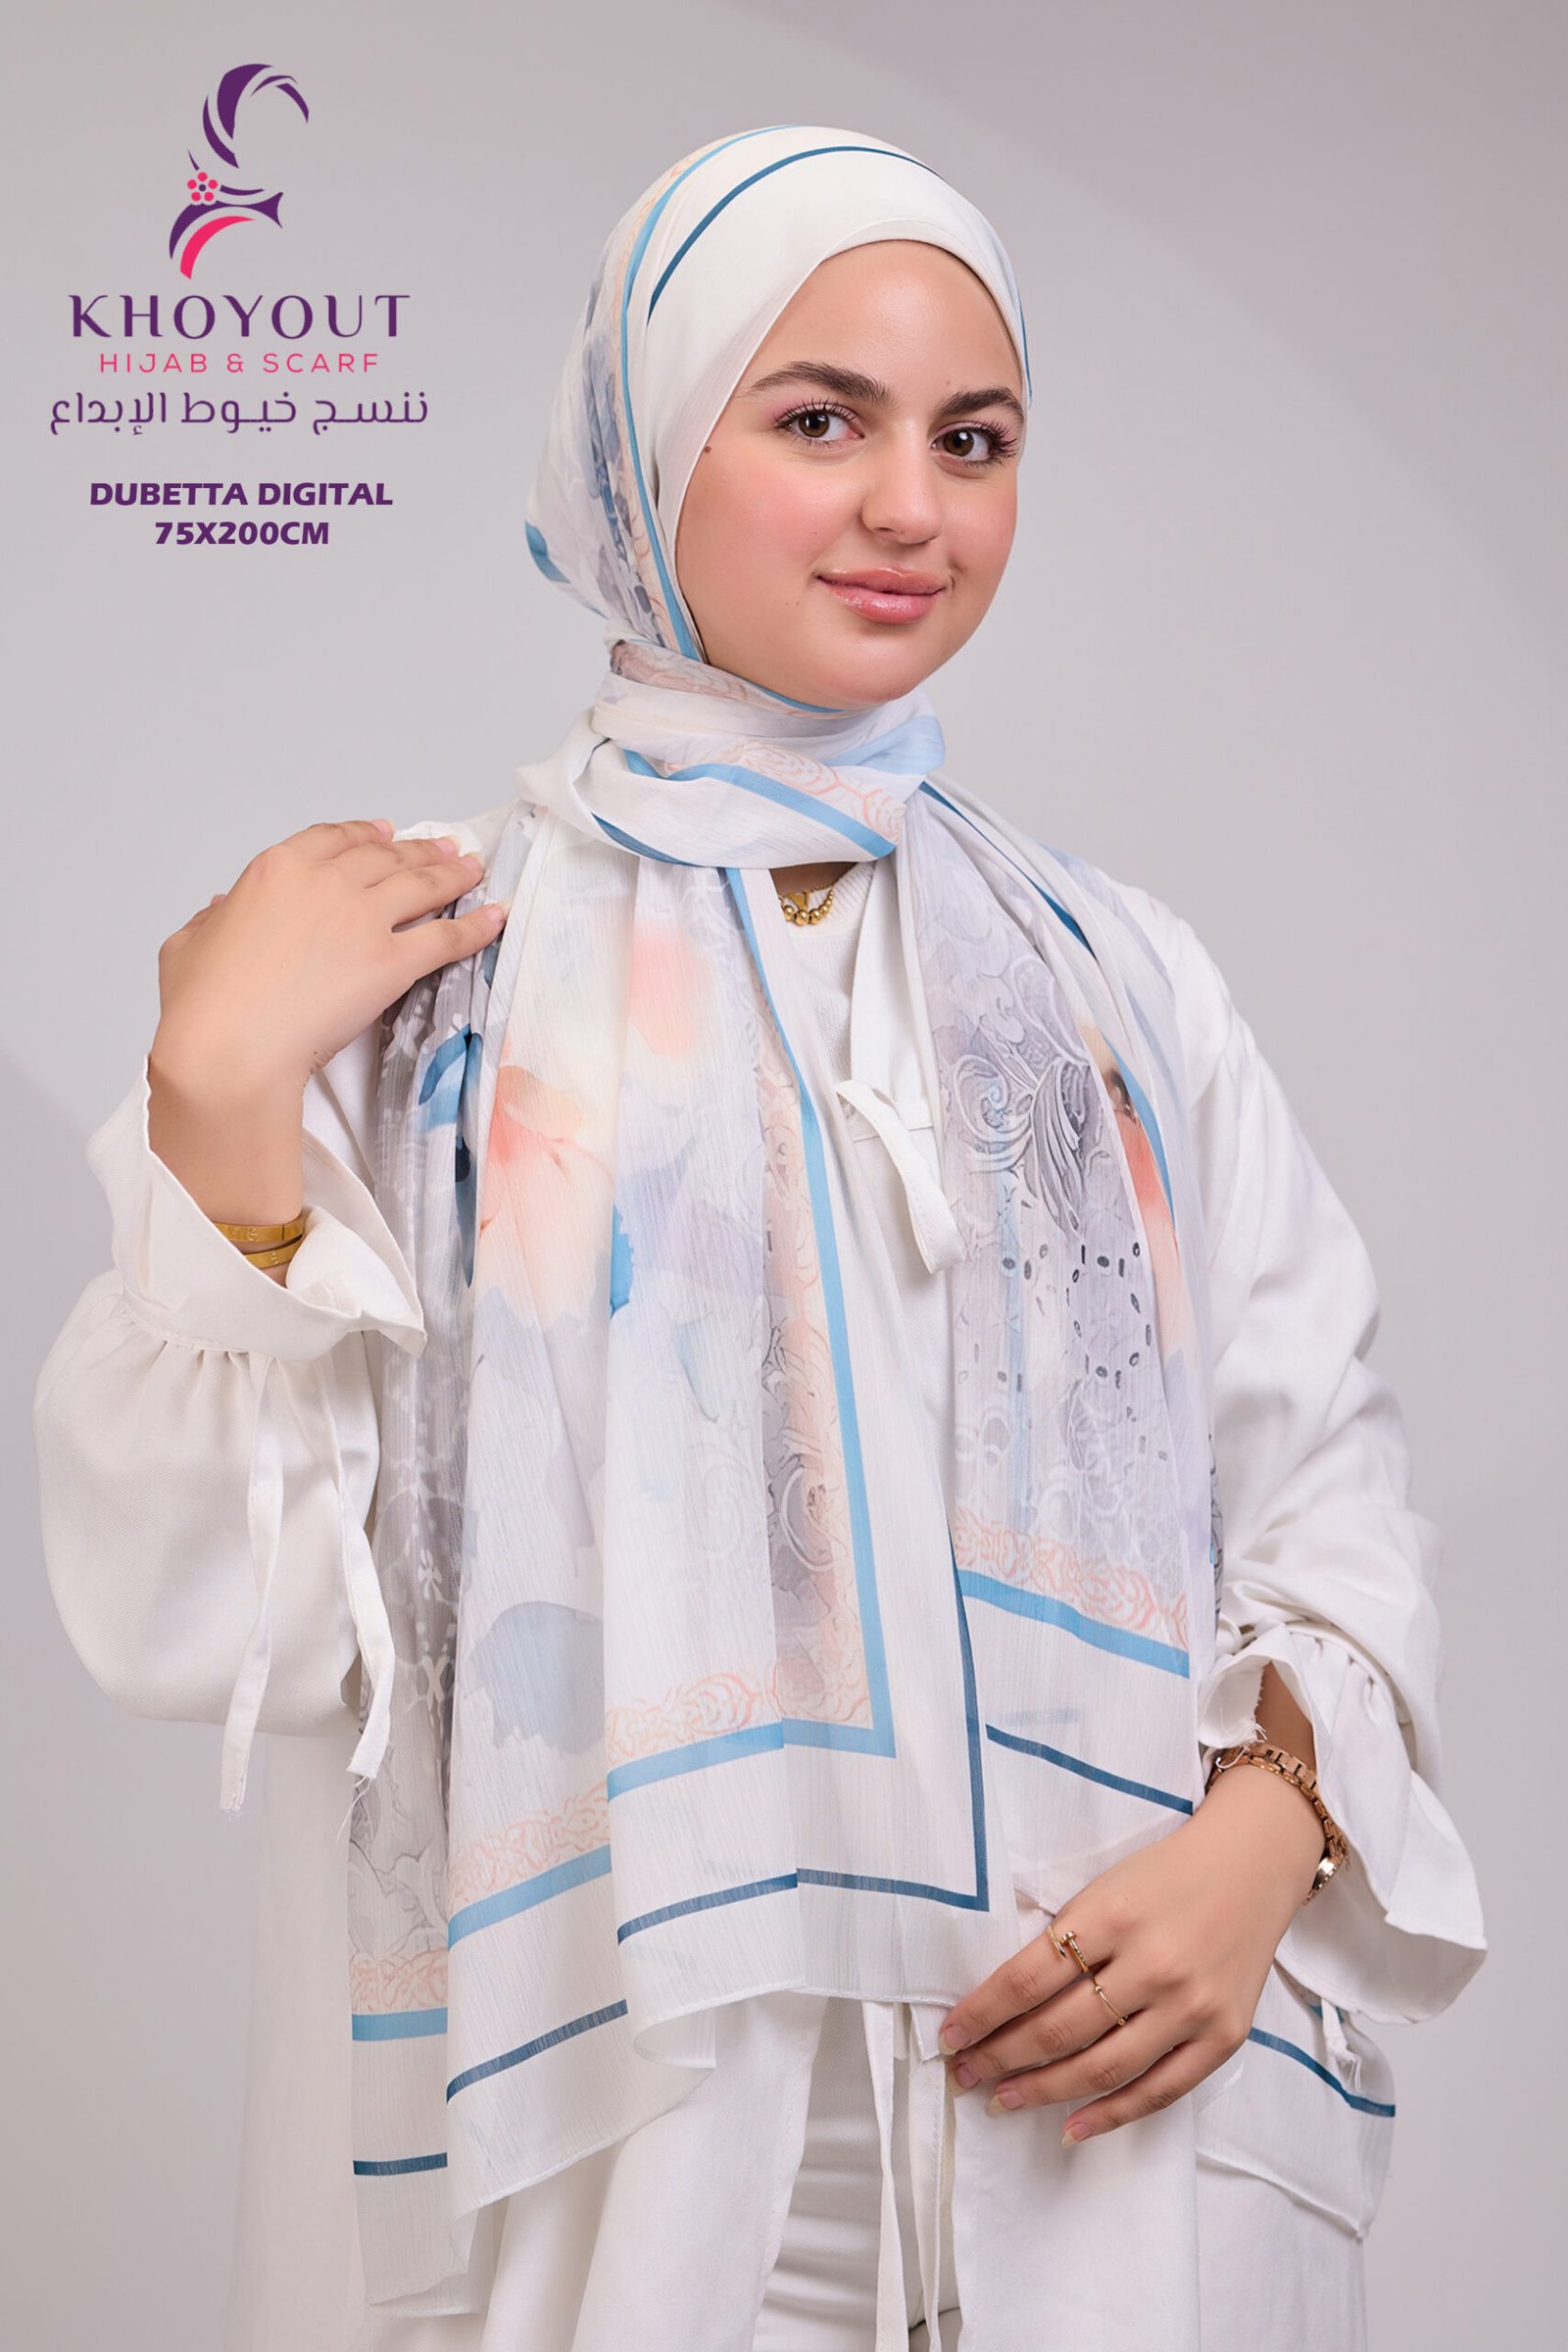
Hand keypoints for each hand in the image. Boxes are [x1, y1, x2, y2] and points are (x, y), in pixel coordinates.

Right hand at [152, 817, 504, 1099]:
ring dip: (452, 873)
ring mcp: (363, 920)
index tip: (383, 833)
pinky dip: (476, 925)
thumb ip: (211, 919)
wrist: (231, 1047)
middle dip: (417, 850)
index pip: (331, 838)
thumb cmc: (201, 1004)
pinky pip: (446, 937)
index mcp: (276, 870)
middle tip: (443, 848)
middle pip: (384, 856)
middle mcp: (325, 883)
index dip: (363, 834)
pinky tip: (496, 916)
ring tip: (473, 868)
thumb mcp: (187, 944)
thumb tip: (221, 908)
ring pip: (421, 884)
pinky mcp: (392, 963)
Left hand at [936, 1759, 1325, 2144]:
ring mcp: (1191, 2005)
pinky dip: (1110, 2115)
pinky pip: (1158, 2091)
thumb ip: (1067, 1940)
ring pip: (1102, 2068)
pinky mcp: (1222, 2036)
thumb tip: (1004, 2002)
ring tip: (1001, 2099)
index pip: (1029, 1976)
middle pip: (1060, 2028)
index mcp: (1112, 1914)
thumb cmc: (1165, 1875)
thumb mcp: (1106, 1887)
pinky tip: (1070, 2127)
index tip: (951, 2035)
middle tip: (965, 2073)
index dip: (983, 2012)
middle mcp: (1153, 1963)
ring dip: (1042, 2090)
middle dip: (1002, 2056)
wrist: (1252, 1865)